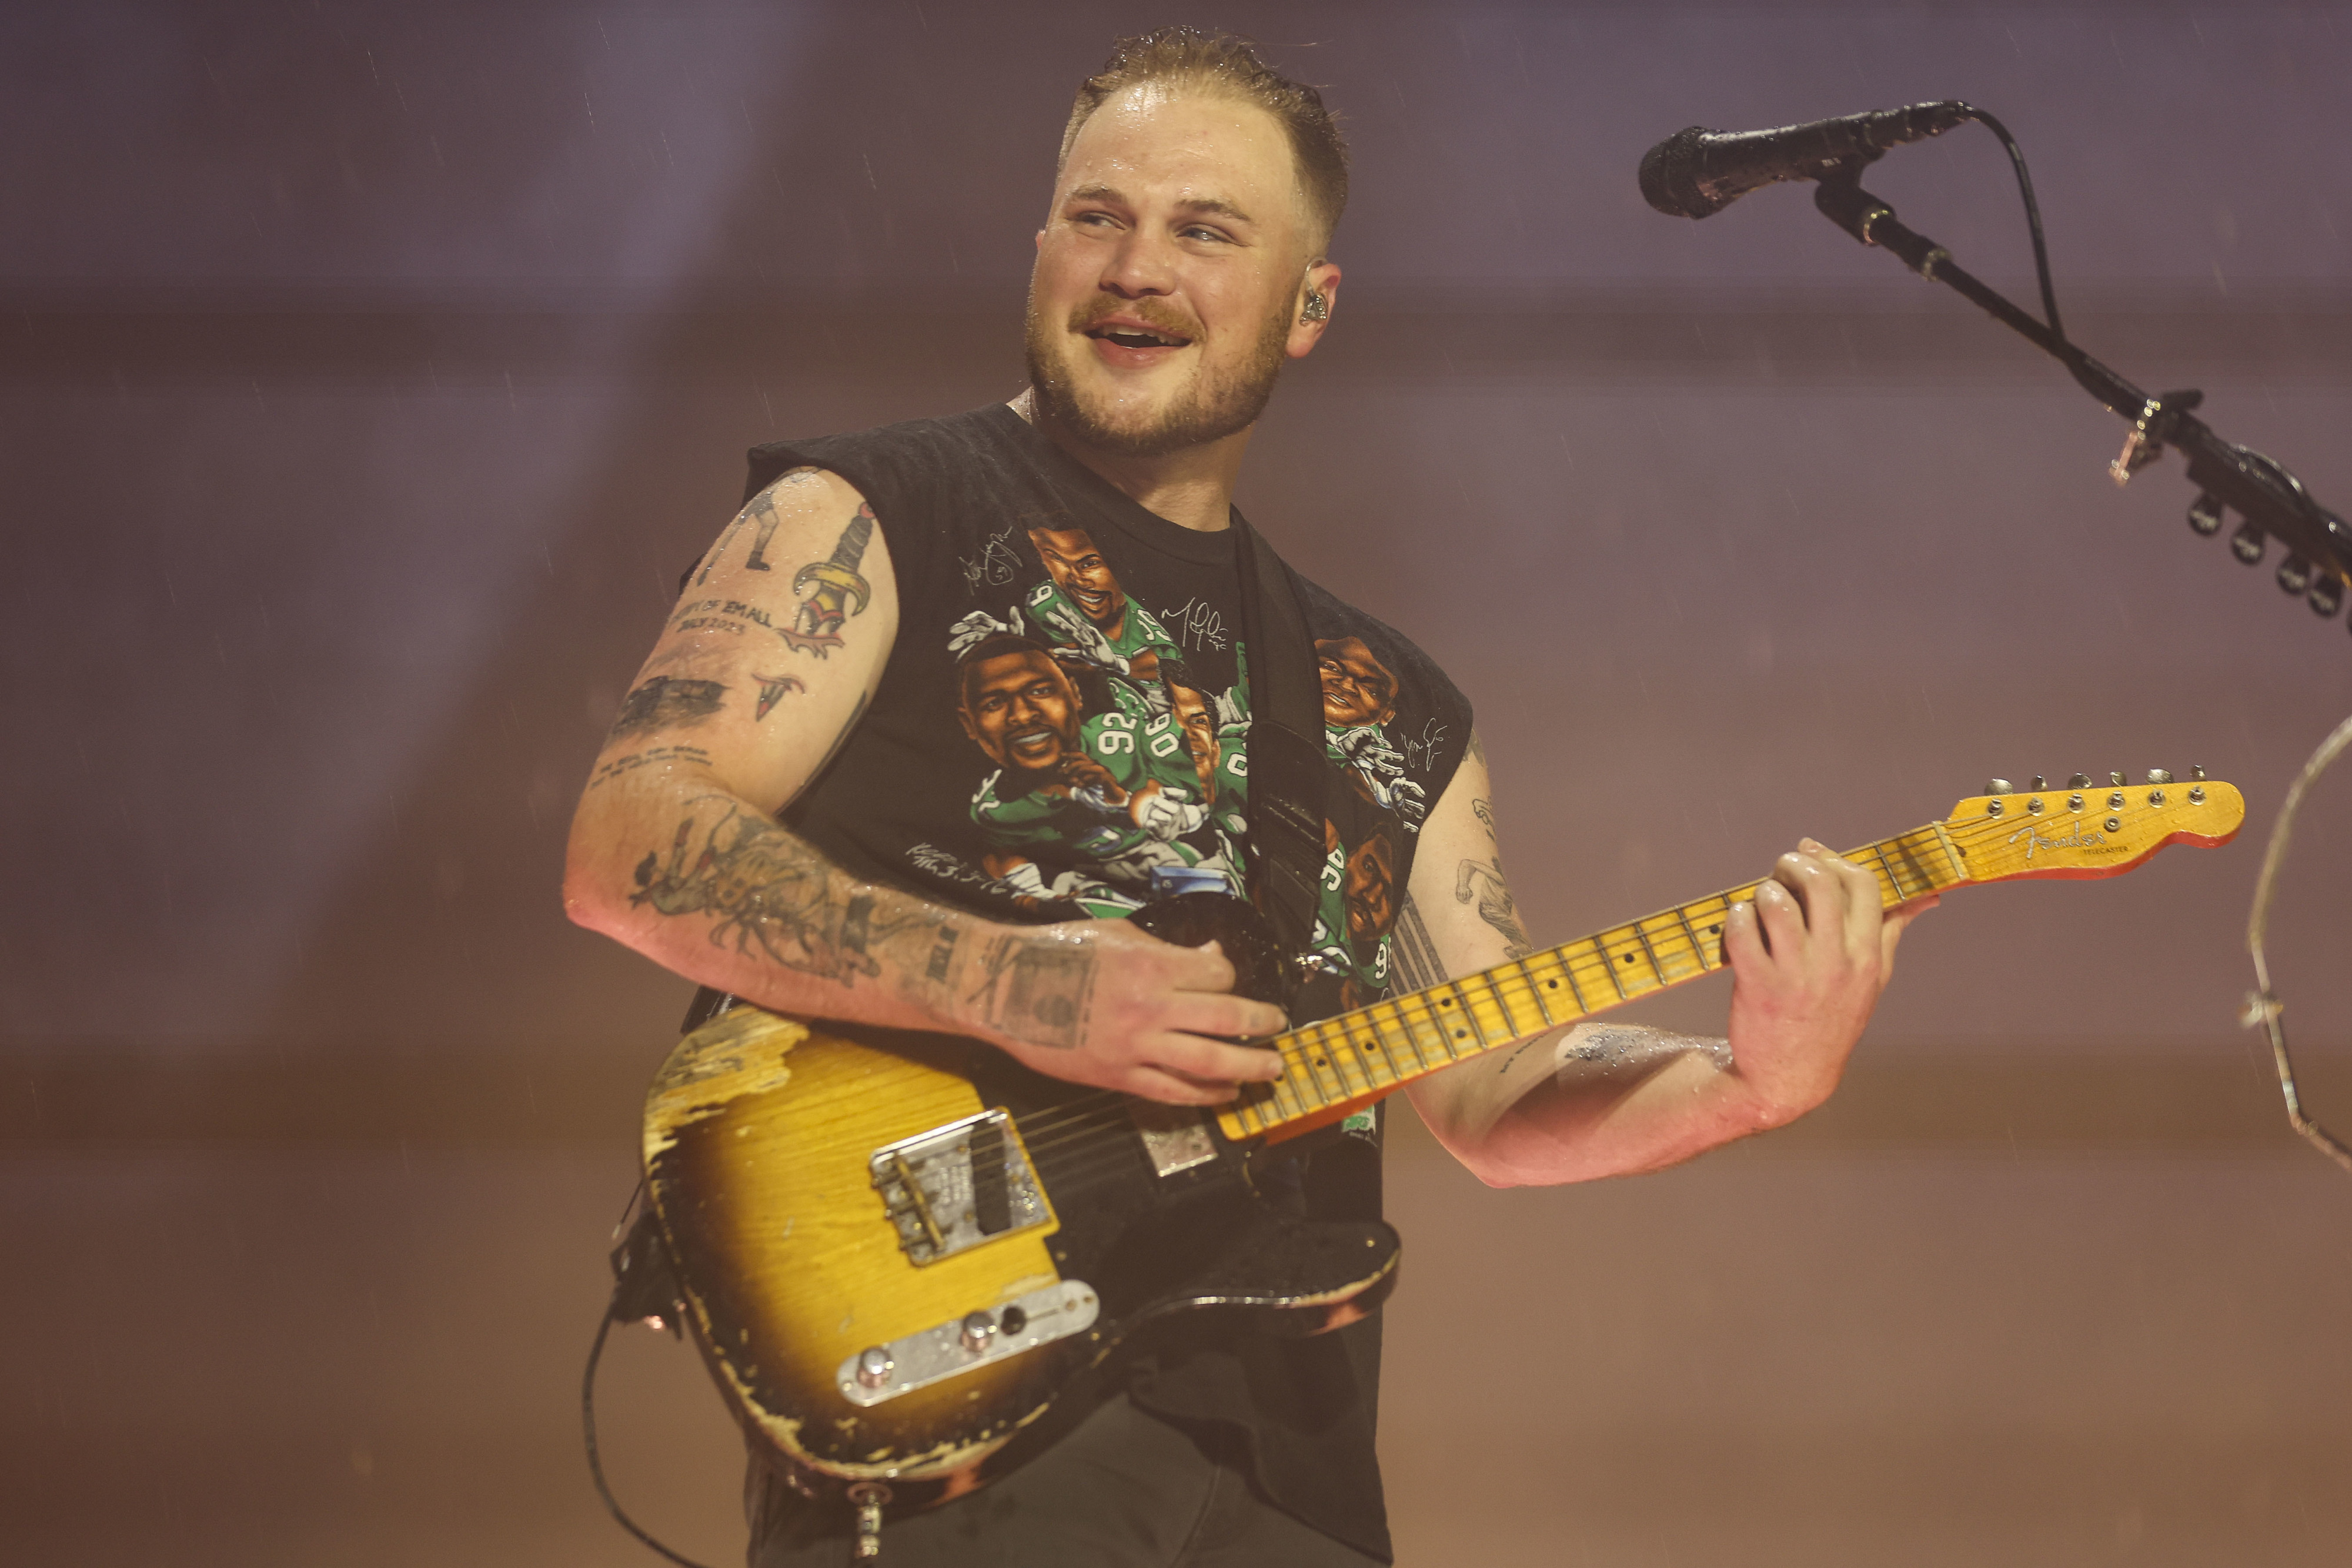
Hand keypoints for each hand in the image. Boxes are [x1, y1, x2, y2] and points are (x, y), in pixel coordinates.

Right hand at [957, 919, 1287, 1105]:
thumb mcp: (1116, 934)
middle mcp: (1151, 1007)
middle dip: (1261, 1022)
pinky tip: (1225, 1094)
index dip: (1230, 975)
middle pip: (1226, 1018)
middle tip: (1278, 1025)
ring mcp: (1135, 1046)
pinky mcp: (1117, 1076)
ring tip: (1271, 1068)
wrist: (1004, 987)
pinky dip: (1204, 1096)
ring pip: (1208, 1063)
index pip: (1216, 975)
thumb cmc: (1055, 953)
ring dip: (1247, 1066)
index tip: (1230, 977)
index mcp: (1151, 965)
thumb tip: (1206, 958)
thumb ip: (1165, 949)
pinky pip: (1171, 1092)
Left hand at [1721, 838, 1935, 1124]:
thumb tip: (1926, 899)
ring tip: (1760, 903)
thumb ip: (1891, 932)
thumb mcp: (1871, 979)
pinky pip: (1741, 930)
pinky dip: (1735, 917)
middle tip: (1781, 871)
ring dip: (1762, 891)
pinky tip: (1740, 925)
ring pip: (1776, 902)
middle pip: (1819, 883)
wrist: (1791, 1076)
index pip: (1863, 884)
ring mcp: (1795, 975)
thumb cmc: (1832, 1020)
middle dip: (1794, 864)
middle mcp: (1835, 962)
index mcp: (1866, 955)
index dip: (1835, 858)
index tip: (1813, 851)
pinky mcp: (1757, 985)